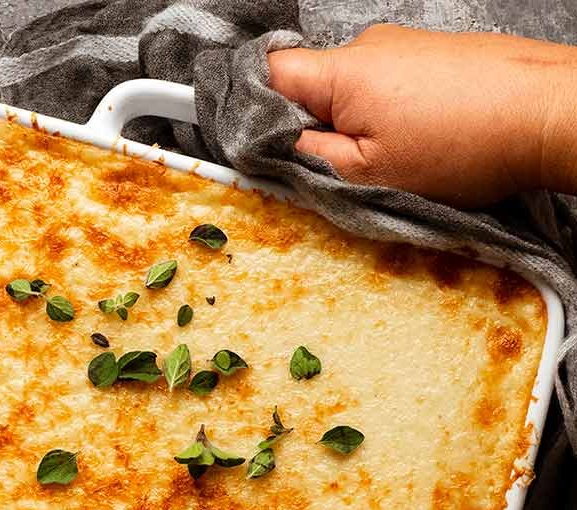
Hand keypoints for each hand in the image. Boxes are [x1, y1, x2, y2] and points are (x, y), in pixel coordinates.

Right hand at [269, 24, 576, 205]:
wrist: (545, 114)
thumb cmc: (464, 146)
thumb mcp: (371, 175)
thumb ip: (310, 160)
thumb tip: (270, 150)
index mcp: (342, 73)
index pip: (268, 75)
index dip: (251, 111)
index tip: (253, 143)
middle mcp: (368, 47)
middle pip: (310, 89)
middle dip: (315, 132)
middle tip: (342, 173)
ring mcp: (401, 47)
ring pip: (351, 94)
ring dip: (359, 130)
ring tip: (397, 161)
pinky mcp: (429, 57)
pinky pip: (388, 90)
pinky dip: (391, 120)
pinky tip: (422, 143)